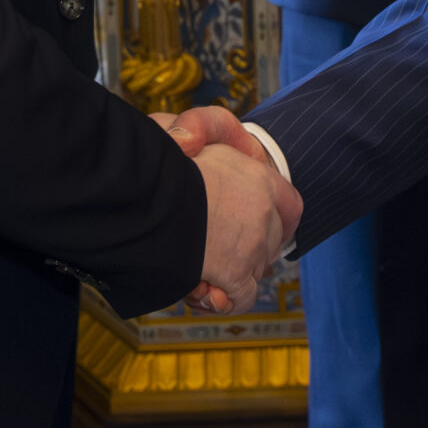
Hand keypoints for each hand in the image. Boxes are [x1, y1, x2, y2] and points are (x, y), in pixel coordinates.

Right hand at [153, 108, 300, 308]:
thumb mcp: (176, 127)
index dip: (275, 220)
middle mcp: (263, 207)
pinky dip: (221, 300)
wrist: (140, 190)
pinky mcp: (235, 271)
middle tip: (209, 253)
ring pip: (252, 271)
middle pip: (269, 242)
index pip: (288, 205)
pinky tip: (198, 291)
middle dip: (243, 253)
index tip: (253, 228)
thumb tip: (189, 144)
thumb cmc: (153, 157)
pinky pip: (239, 298)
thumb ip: (194, 129)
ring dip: (226, 276)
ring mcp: (252, 241)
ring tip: (194, 269)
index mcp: (256, 174)